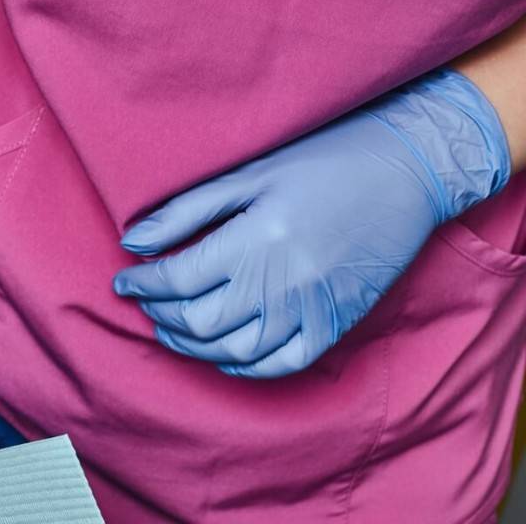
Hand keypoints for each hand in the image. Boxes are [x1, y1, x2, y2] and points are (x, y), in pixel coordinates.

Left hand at [113, 68, 510, 378]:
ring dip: (193, 345)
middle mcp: (280, 284)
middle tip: (145, 303)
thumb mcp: (248, 174)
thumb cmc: (322, 161)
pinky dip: (244, 366)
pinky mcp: (336, 324)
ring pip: (235, 350)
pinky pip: (283, 364)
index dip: (142, 285)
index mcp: (254, 242)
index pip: (178, 279)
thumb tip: (132, 242)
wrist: (405, 172)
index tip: (124, 282)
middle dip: (161, 315)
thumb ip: (186, 211)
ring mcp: (310, 309)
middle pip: (199, 321)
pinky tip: (222, 353)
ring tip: (172, 328)